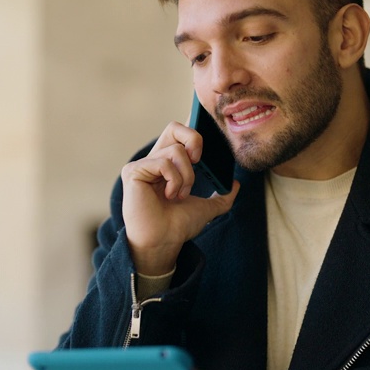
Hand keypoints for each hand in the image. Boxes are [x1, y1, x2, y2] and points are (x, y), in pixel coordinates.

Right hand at [121, 121, 239, 273]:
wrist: (164, 242)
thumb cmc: (177, 227)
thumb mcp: (206, 209)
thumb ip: (221, 197)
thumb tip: (235, 184)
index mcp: (167, 165)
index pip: (179, 134)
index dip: (192, 132)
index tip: (204, 148)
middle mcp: (153, 161)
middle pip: (173, 127)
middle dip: (193, 139)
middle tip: (199, 160)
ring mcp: (142, 165)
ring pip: (176, 151)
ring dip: (187, 176)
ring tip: (180, 195)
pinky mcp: (134, 171)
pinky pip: (163, 162)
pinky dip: (174, 180)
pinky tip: (169, 196)